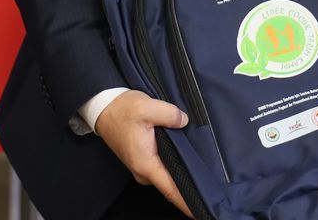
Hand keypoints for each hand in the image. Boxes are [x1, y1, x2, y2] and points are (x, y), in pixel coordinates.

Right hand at [93, 89, 192, 216]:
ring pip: (167, 176)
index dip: (187, 202)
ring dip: (182, 175)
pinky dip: (174, 166)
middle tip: (213, 187)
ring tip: (203, 172)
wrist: (104, 108)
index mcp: (146, 164)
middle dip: (190, 187)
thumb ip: (170, 115)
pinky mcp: (142, 161)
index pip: (171, 190)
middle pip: (171, 186)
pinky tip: (186, 159)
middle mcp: (144, 171)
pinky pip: (162, 168)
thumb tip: (184, 121)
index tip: (203, 210)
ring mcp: (142, 167)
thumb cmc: (122, 110)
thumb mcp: (146, 107)